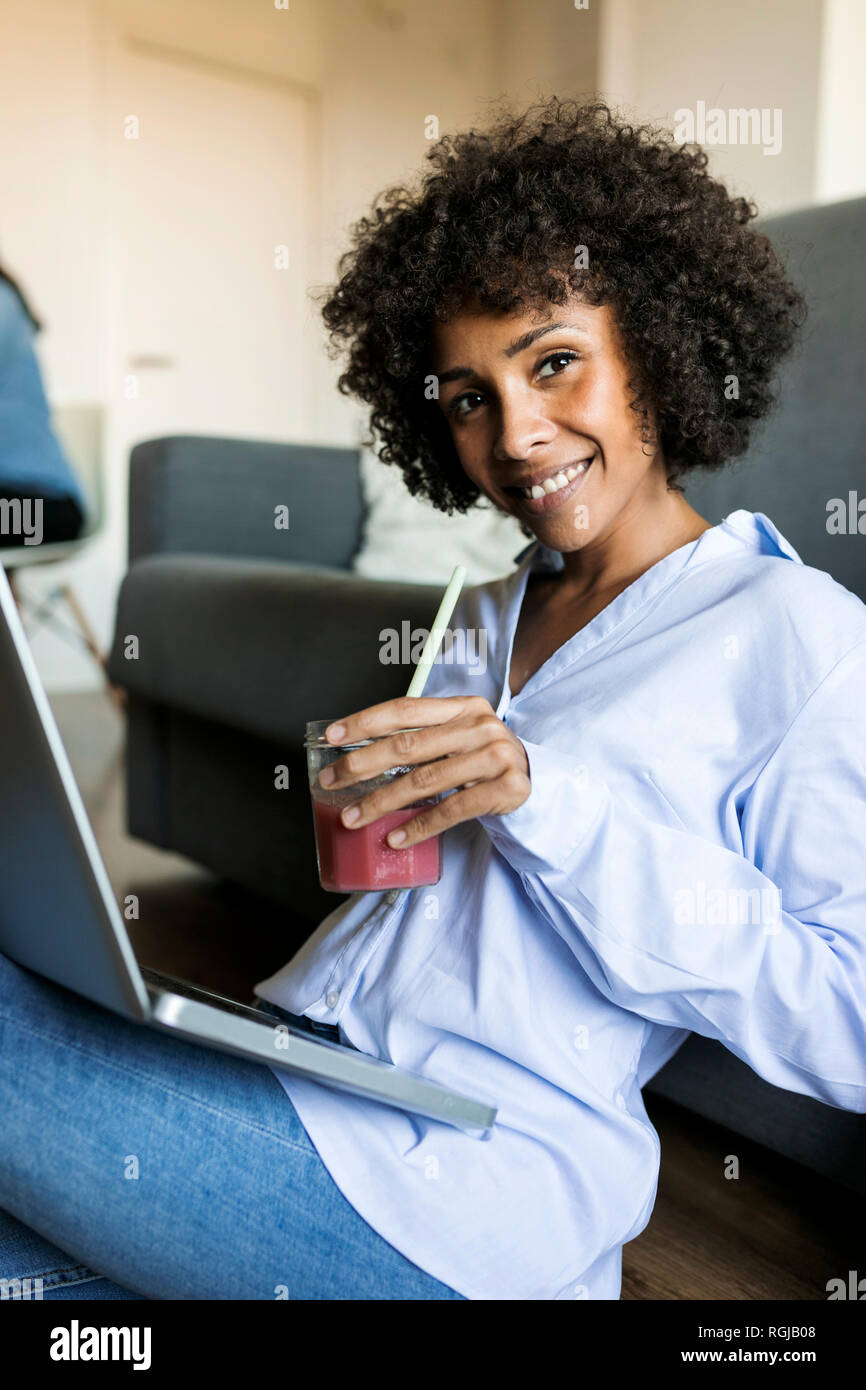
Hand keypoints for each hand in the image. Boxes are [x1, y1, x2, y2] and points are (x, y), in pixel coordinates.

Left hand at [316, 695, 530, 846]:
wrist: (537, 782)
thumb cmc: (483, 761)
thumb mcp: (458, 738)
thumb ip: (422, 738)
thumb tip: (358, 757)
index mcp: (462, 706)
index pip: (405, 709)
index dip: (365, 721)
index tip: (331, 736)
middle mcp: (479, 726)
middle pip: (408, 745)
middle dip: (361, 764)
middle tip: (330, 781)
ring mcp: (496, 756)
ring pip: (424, 780)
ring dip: (381, 802)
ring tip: (353, 817)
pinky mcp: (507, 788)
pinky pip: (452, 810)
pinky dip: (419, 826)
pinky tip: (395, 837)